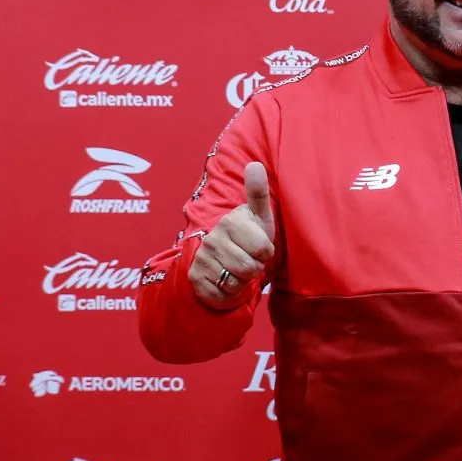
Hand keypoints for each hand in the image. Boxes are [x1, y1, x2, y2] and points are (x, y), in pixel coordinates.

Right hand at [189, 161, 275, 308]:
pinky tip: (226, 281)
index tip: (259, 246)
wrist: (224, 258)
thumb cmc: (249, 235)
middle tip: (248, 259)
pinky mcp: (195, 280)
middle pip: (250, 268)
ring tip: (237, 269)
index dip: (266, 253)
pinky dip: (229, 294)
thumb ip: (258, 192)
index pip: (263, 249)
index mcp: (230, 222)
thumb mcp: (259, 216)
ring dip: (242, 281)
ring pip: (236, 283)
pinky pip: (222, 296)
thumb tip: (255, 164)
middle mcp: (212, 239)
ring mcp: (202, 259)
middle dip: (255, 268)